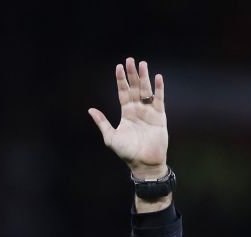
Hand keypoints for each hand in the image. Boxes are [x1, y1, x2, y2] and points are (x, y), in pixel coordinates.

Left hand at [88, 57, 168, 179]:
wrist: (144, 163)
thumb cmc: (127, 152)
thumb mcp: (110, 137)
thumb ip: (102, 122)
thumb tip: (90, 109)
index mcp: (126, 113)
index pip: (123, 92)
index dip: (121, 80)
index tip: (118, 66)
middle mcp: (137, 109)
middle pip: (134, 87)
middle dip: (132, 74)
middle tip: (130, 60)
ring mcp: (149, 112)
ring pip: (146, 90)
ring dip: (144, 78)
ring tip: (143, 64)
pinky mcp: (159, 116)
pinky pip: (159, 100)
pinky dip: (158, 89)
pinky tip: (157, 78)